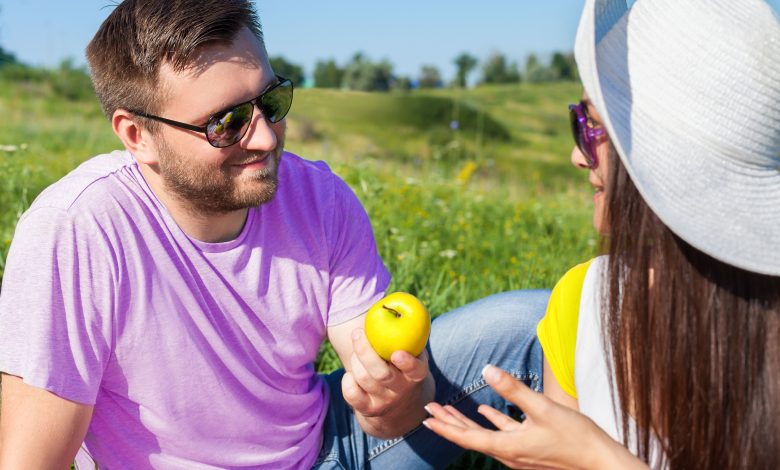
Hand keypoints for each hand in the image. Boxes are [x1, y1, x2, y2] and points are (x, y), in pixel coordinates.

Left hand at [341, 328, 430, 418]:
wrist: (398, 401)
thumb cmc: (400, 362)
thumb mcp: (409, 349)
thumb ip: (405, 331)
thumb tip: (391, 301)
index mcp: (416, 373)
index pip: (415, 370)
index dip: (407, 363)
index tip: (397, 354)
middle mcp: (402, 389)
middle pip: (381, 374)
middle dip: (365, 352)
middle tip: (357, 333)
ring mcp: (385, 401)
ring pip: (364, 379)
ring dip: (355, 360)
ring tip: (357, 347)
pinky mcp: (368, 409)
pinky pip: (351, 394)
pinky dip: (347, 381)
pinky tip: (350, 372)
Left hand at [423, 365, 644, 469]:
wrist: (602, 463)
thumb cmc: (576, 438)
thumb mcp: (543, 408)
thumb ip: (513, 389)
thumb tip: (486, 370)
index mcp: (509, 447)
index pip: (468, 438)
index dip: (446, 427)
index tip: (427, 418)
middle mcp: (510, 454)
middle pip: (472, 437)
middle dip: (449, 423)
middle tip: (429, 410)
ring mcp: (520, 454)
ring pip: (485, 436)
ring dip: (466, 423)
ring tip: (448, 412)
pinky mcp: (531, 450)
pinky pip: (503, 435)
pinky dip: (491, 422)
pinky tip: (485, 411)